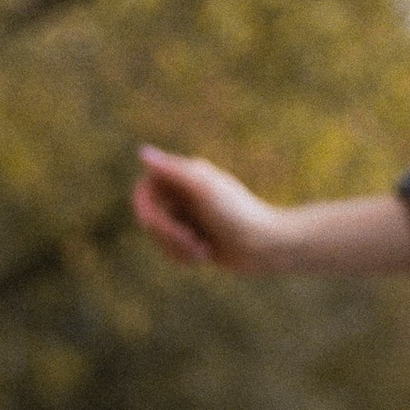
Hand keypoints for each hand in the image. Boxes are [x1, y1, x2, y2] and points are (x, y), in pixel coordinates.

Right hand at [133, 146, 285, 269]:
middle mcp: (185, 193)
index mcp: (186, 175)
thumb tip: (142, 153)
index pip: (144, 189)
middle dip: (167, 234)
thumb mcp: (204, 190)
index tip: (153, 223)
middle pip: (150, 216)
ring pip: (159, 237)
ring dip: (176, 248)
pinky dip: (183, 257)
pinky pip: (171, 250)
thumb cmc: (238, 215)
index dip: (146, 208)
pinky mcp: (195, 238)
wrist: (266, 246)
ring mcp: (190, 217)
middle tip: (192, 240)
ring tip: (204, 251)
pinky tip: (206, 256)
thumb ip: (173, 171)